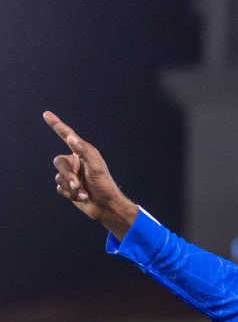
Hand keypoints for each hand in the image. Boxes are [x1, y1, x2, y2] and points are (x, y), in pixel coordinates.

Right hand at [45, 111, 138, 238]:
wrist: (106, 207)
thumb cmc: (104, 186)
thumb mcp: (96, 167)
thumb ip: (83, 152)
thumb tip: (71, 137)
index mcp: (83, 154)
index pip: (67, 136)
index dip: (57, 125)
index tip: (46, 114)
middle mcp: (76, 162)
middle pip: (58, 162)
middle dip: (68, 176)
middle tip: (78, 184)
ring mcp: (72, 175)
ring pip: (58, 177)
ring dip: (71, 187)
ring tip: (84, 193)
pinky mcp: (69, 187)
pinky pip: (59, 188)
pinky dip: (70, 194)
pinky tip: (81, 197)